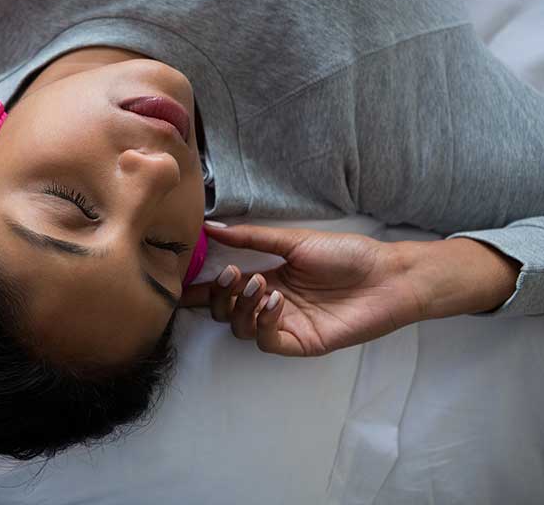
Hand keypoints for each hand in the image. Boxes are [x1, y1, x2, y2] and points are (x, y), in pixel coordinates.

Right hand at [180, 224, 422, 355]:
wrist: (387, 275)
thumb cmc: (346, 254)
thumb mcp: (293, 240)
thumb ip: (251, 238)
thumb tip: (211, 226)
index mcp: (267, 278)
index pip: (224, 289)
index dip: (201, 288)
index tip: (180, 281)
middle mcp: (271, 304)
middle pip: (224, 312)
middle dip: (219, 294)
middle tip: (231, 274)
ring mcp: (285, 325)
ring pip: (239, 328)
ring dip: (241, 305)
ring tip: (260, 283)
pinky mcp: (301, 342)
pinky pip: (266, 340)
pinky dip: (263, 321)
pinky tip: (276, 300)